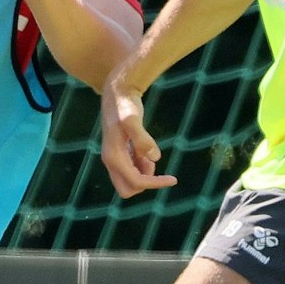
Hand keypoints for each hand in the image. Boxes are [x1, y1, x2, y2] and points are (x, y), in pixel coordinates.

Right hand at [99, 75, 176, 198]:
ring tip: (149, 152)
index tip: (173, 179)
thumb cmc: (125, 106)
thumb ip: (142, 139)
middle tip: (153, 164)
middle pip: (128, 189)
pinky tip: (146, 152)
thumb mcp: (133, 119)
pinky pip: (131, 171)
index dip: (155, 183)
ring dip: (145, 174)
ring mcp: (114, 159)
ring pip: (130, 181)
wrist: (118, 94)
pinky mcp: (119, 154)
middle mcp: (111, 161)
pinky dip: (142, 167)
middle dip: (145, 183)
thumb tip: (155, 158)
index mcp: (113, 157)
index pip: (135, 182)